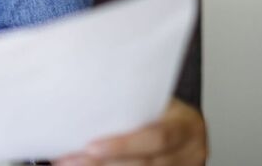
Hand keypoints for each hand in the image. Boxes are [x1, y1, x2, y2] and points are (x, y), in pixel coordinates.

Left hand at [54, 99, 207, 165]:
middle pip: (146, 164)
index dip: (123, 145)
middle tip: (70, 160)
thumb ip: (132, 104)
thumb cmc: (163, 109)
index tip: (90, 146)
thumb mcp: (156, 101)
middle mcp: (191, 152)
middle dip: (104, 163)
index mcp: (188, 126)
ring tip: (72, 165)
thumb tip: (84, 101)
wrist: (184, 127)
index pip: (157, 137)